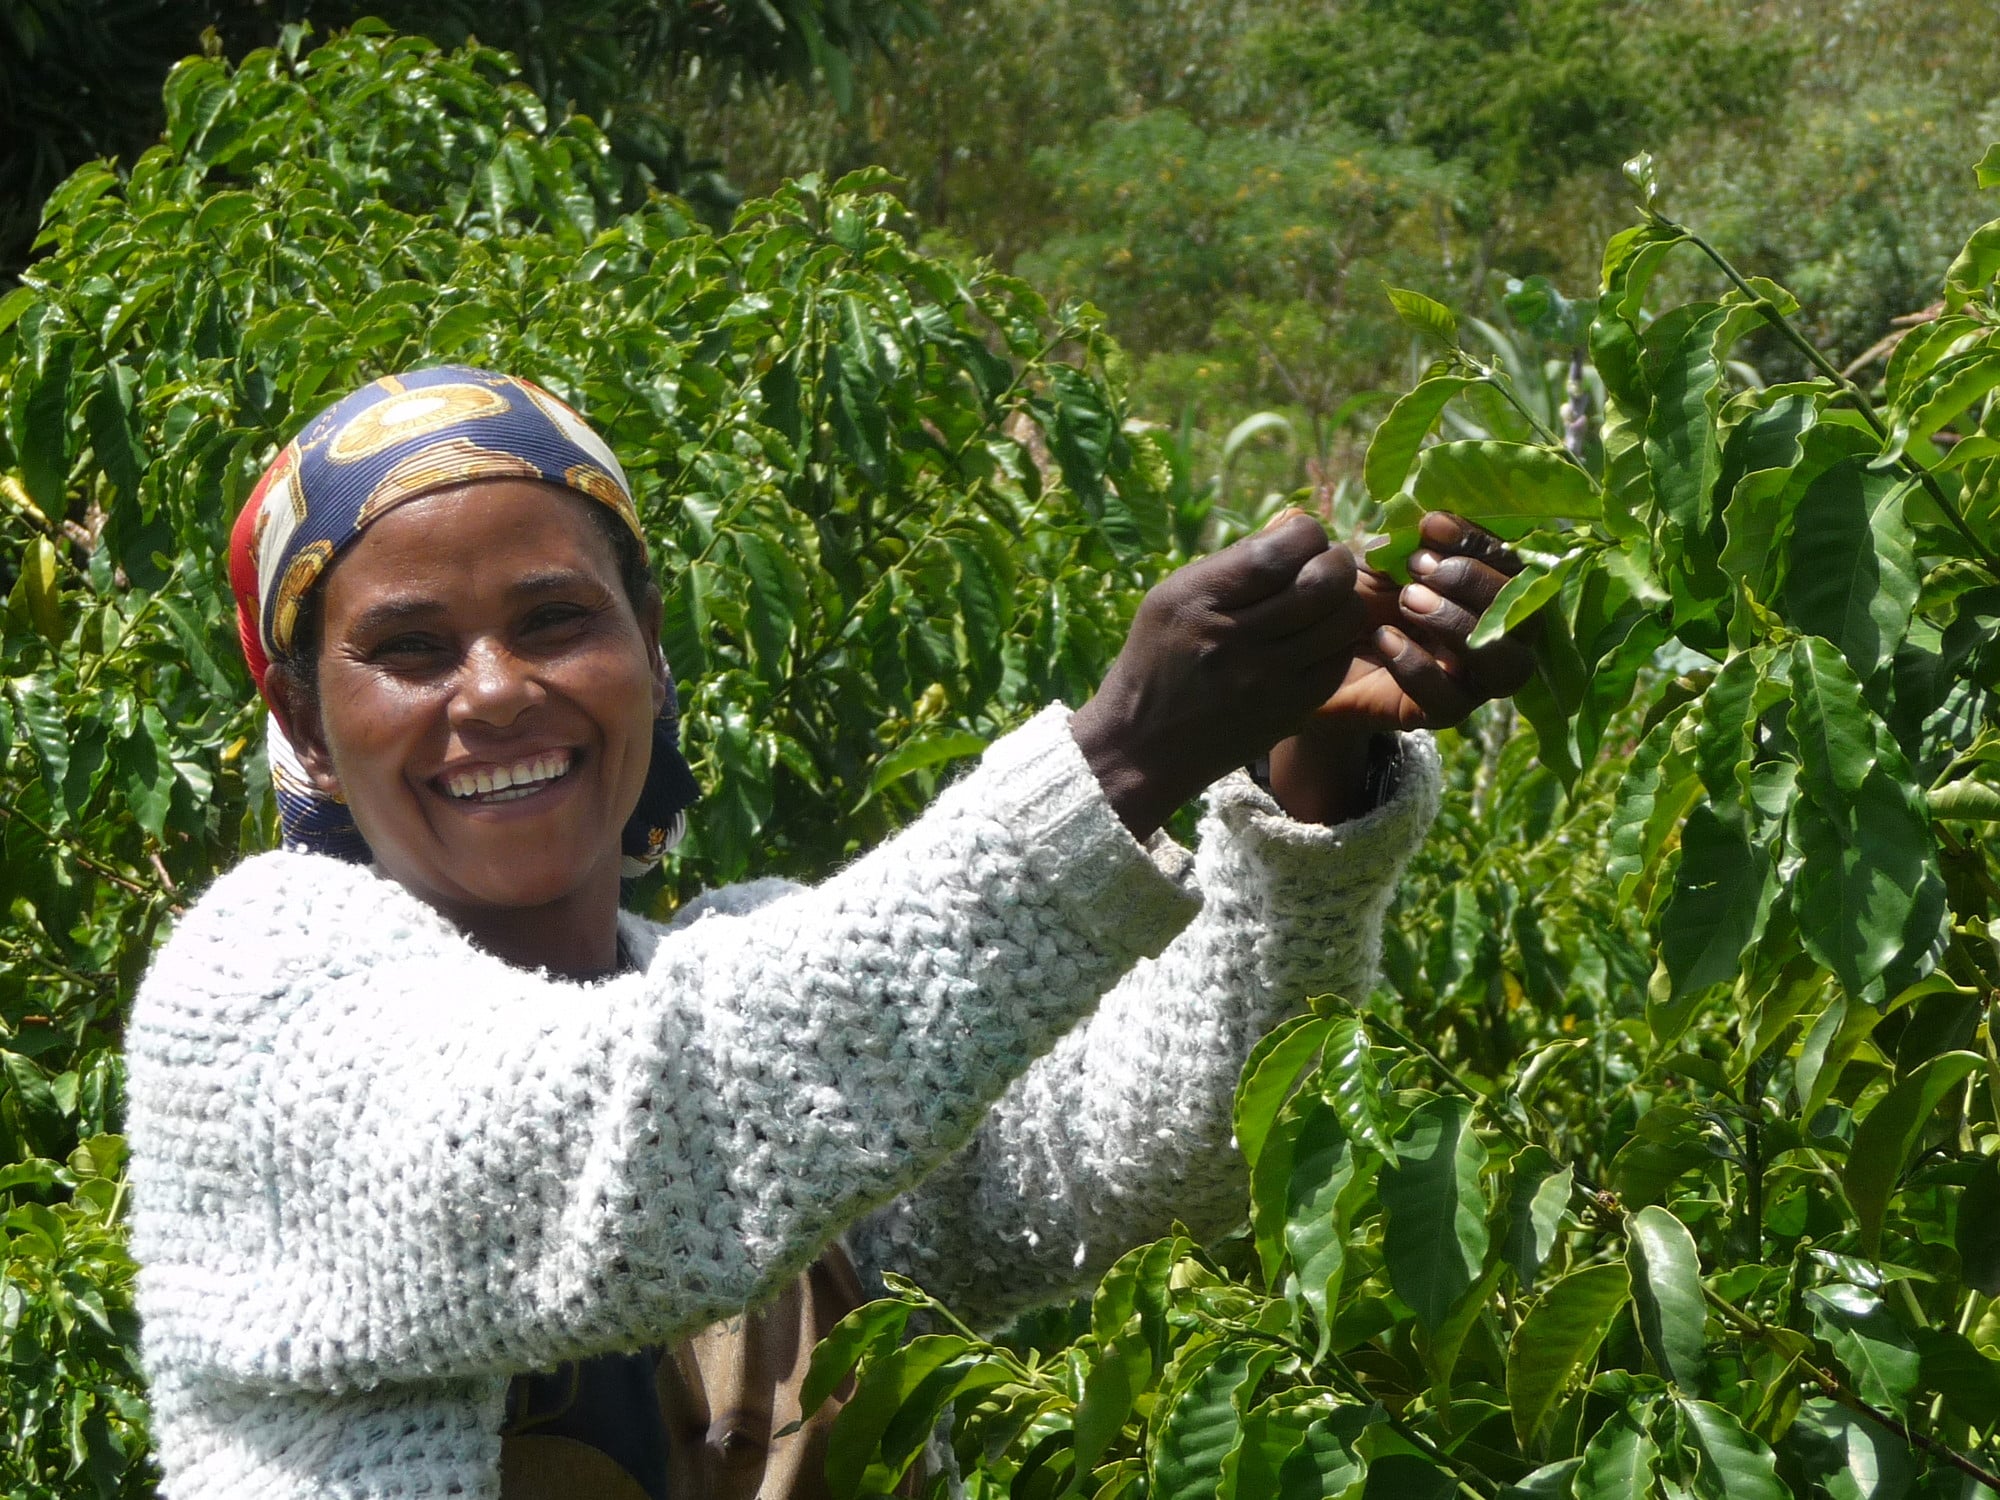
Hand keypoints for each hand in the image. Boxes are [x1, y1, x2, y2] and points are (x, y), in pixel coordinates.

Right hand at [1070, 511, 1373, 839]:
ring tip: (1326, 599)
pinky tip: (1320, 635)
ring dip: (1344, 599)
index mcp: (1200, 601)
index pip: (1278, 552)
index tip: (1300, 537)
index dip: (1305, 533)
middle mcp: (1236, 639)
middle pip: (1323, 581)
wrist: (1144, 746)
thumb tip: (1293, 524)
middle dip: (1336, 560)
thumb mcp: (1172, 597)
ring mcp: (1268, 679)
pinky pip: (1340, 658)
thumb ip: (1232, 561)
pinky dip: (1339, 638)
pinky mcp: (1291, 709)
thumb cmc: (1156, 659)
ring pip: (1344, 619)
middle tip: (1324, 562)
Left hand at [1266, 512, 1536, 822]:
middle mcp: (1495, 637)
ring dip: (1459, 624)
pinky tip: (1383, 638)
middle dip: (1475, 582)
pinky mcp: (1440, 713)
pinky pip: (1452, 700)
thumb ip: (1407, 544)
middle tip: (1417, 568)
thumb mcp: (1378, 565)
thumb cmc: (1355, 603)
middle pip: (1527, 617)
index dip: (1480, 542)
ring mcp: (1473, 680)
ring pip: (1507, 665)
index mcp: (1488, 593)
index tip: (1430, 524)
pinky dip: (1418, 665)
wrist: (1308, 658)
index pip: (1515, 566)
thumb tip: (1425, 524)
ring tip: (1407, 601)